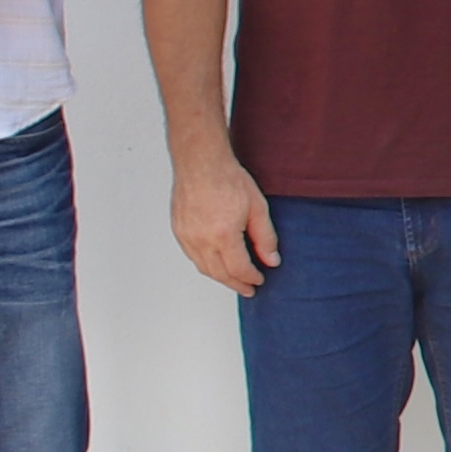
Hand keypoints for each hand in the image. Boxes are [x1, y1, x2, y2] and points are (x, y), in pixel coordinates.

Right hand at [169, 152, 281, 295]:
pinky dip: (206, 264)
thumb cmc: (228, 179)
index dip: (251, 277)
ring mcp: (186, 236)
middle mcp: (200, 239)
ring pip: (203, 267)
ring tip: (234, 279)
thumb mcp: (257, 208)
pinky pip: (192, 256)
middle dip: (236, 284)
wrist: (201, 162)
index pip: (239, 269)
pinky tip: (216, 263)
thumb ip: (265, 237)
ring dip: (220, 277)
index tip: (260, 279)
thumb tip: (271, 260)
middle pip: (219, 274)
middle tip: (248, 289)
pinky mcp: (178, 230)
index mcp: (222, 235)